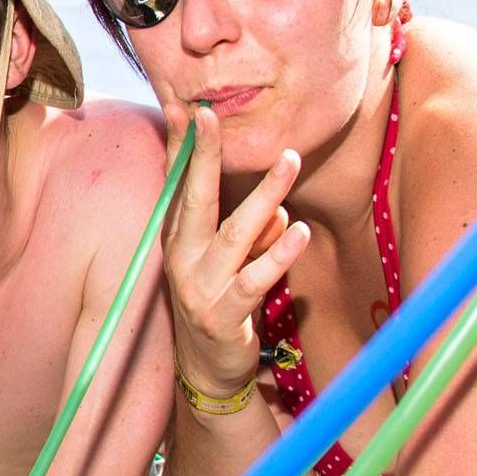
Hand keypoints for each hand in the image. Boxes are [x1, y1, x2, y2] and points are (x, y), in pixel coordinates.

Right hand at [160, 105, 308, 405]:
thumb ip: (248, 227)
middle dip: (203, 156)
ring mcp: (200, 287)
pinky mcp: (223, 315)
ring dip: (263, 196)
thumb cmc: (219, 299)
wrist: (207, 368)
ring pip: (235, 235)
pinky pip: (255, 280)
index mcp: (179, 237)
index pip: (179, 183)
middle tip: (213, 117)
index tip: (189, 108)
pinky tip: (297, 231)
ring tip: (289, 161)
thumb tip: (276, 207)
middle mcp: (182, 257)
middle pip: (195, 199)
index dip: (182, 146)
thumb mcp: (226, 258)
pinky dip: (278, 255)